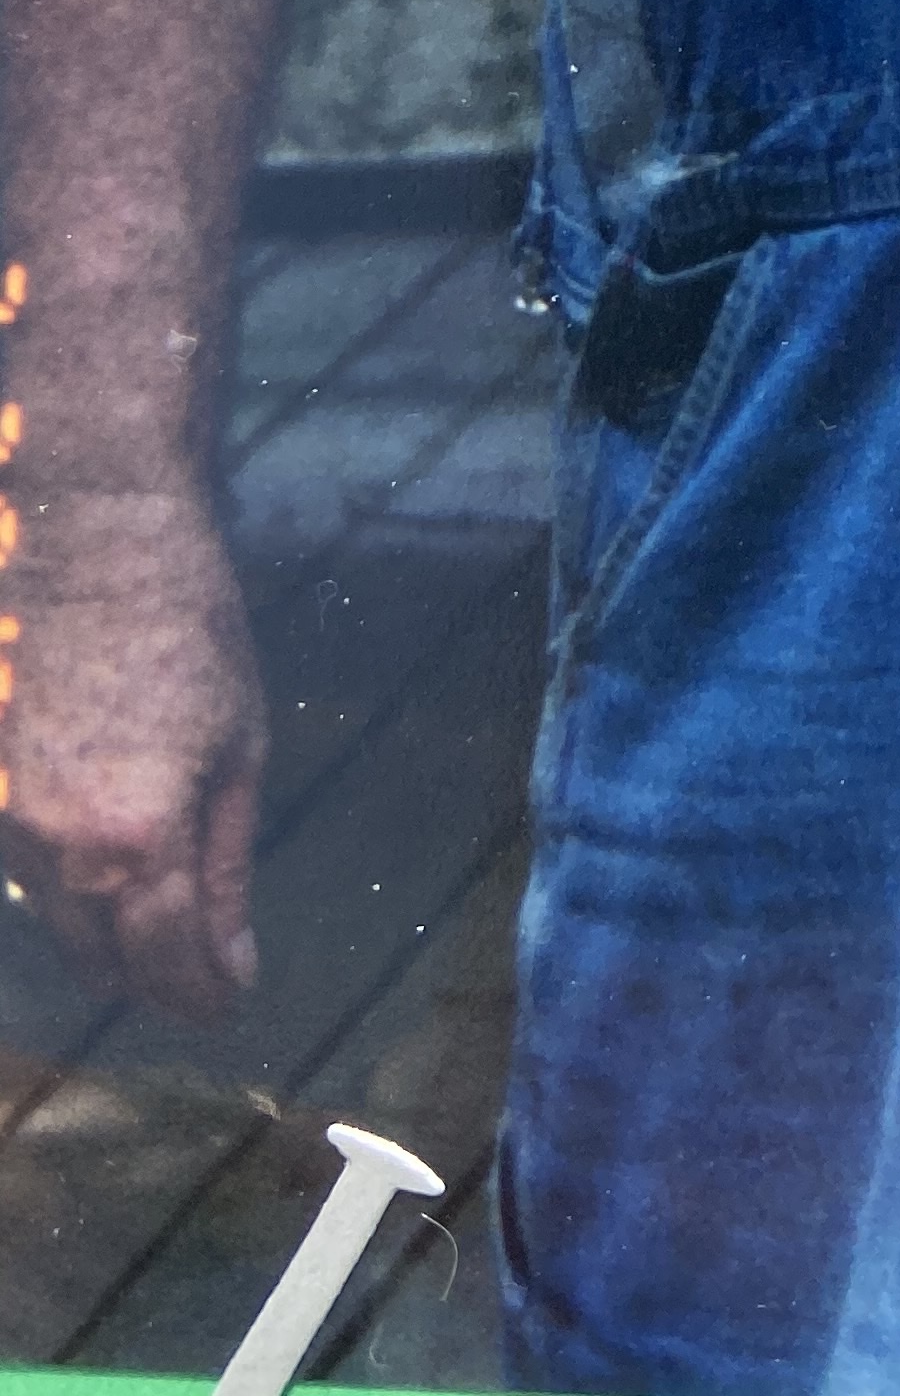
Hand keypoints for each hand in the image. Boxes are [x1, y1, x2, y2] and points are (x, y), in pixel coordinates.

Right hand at [2, 476, 263, 1017]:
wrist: (89, 539)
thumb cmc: (185, 626)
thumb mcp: (239, 742)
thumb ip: (227, 865)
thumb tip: (232, 961)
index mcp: (134, 838)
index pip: (166, 964)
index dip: (203, 995)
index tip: (230, 998)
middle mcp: (55, 847)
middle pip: (101, 962)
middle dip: (155, 976)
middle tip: (202, 966)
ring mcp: (7, 820)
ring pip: (56, 923)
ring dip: (107, 934)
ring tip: (161, 918)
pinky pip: (26, 872)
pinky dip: (67, 884)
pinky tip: (106, 855)